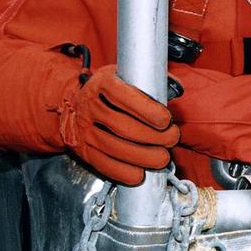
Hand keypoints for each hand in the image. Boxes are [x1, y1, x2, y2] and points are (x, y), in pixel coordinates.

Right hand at [57, 65, 179, 185]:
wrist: (74, 105)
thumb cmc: (110, 91)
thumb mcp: (124, 76)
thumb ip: (149, 81)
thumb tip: (176, 90)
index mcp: (102, 83)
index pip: (123, 96)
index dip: (147, 110)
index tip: (166, 120)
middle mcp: (90, 106)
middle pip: (122, 126)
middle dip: (152, 136)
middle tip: (172, 139)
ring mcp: (84, 129)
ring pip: (113, 147)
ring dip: (142, 157)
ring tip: (162, 158)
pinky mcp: (83, 150)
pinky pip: (102, 164)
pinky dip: (122, 172)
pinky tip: (140, 175)